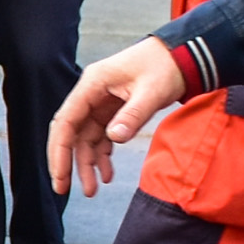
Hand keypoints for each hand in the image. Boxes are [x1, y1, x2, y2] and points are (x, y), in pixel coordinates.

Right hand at [50, 40, 185, 197]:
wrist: (184, 54)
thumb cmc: (166, 66)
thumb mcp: (151, 91)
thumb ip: (132, 116)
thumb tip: (113, 139)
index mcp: (92, 84)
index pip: (66, 122)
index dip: (59, 151)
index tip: (60, 176)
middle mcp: (90, 94)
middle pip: (71, 133)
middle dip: (68, 162)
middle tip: (65, 190)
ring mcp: (100, 103)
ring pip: (85, 139)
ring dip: (87, 163)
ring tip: (93, 189)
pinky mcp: (113, 110)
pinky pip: (101, 137)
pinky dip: (102, 155)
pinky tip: (107, 172)